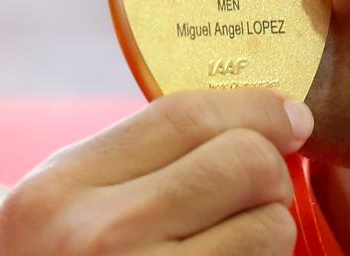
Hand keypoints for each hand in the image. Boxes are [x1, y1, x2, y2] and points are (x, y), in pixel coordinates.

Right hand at [0, 88, 312, 254]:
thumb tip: (268, 117)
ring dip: (270, 236)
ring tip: (231, 251)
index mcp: (59, 192)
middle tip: (255, 198)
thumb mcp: (61, 216)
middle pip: (244, 161)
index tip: (290, 118)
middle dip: (268, 176)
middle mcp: (97, 238)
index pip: (186, 115)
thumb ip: (135, 162)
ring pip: (271, 226)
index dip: (256, 108)